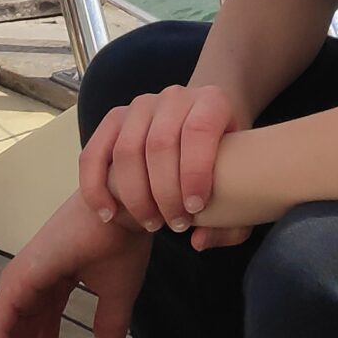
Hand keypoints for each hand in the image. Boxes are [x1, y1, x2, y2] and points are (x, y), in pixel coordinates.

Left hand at [0, 192, 149, 337]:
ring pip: (3, 337)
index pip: (39, 329)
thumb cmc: (122, 238)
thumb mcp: (119, 293)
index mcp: (53, 281)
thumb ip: (110, 323)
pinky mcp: (17, 281)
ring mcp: (20, 281)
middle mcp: (31, 282)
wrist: (124, 208)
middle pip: (19, 336)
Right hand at [79, 83, 248, 242]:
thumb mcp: (244, 187)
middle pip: (160, 144)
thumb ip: (233, 223)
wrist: (200, 131)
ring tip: (151, 223)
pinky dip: (96, 188)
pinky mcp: (113, 119)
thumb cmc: (225, 162)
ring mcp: (141, 105)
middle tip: (175, 224)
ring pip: (127, 150)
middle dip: (165, 193)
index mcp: (213, 101)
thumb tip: (197, 240)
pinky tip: (109, 214)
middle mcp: (175, 96)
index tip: (196, 209)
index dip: (194, 172)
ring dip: (136, 195)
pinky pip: (94, 154)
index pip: (198, 130)